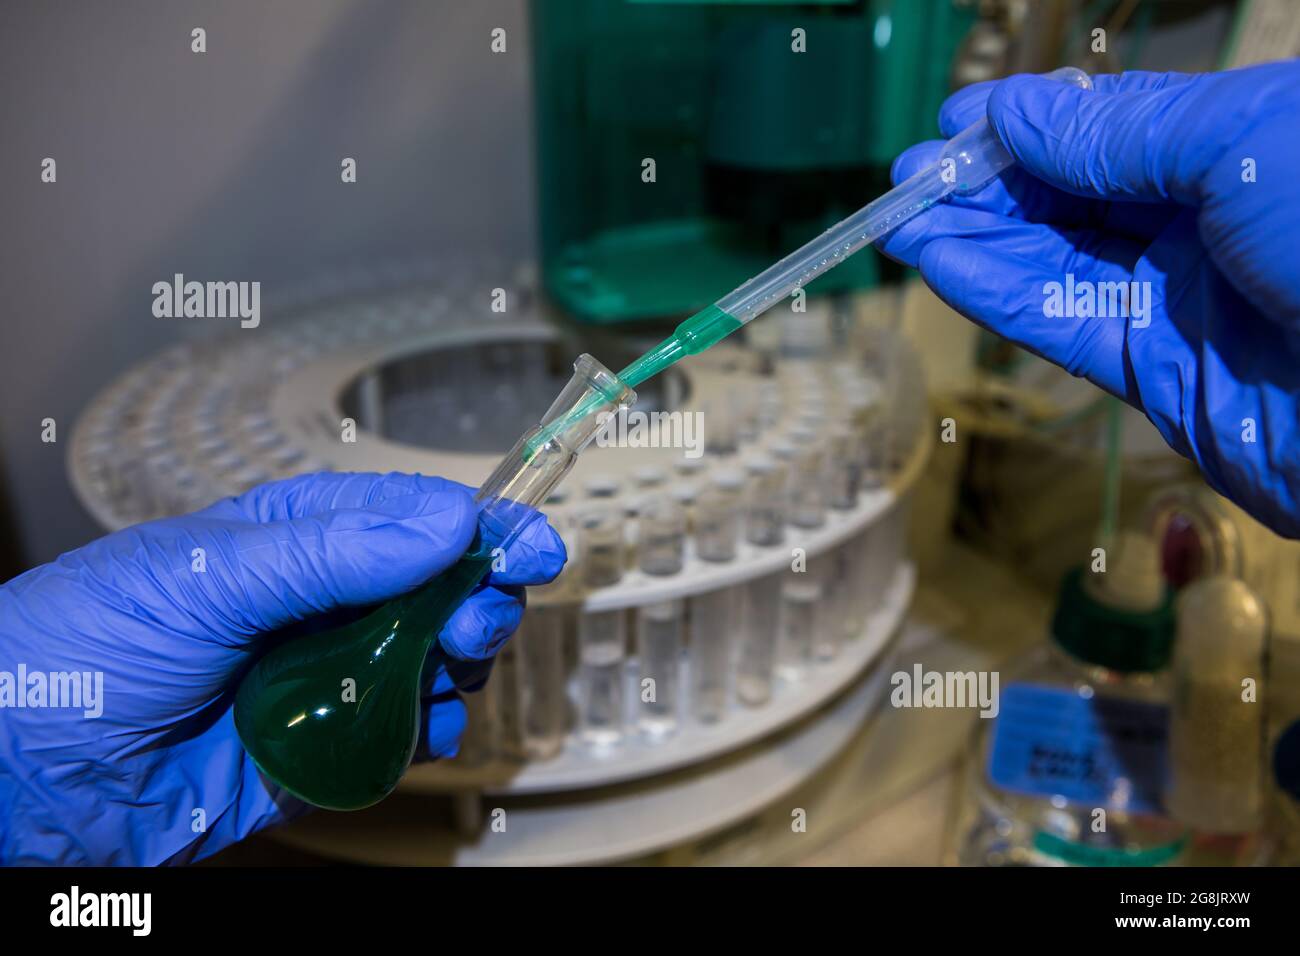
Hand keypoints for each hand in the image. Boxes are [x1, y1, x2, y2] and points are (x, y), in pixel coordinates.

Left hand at [0, 471, 565, 864]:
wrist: (27, 778)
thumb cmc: (85, 646)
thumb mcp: (204, 574)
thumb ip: (328, 551)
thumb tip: (443, 521)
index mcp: (293, 540)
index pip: (409, 519)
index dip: (478, 526)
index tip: (530, 543)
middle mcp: (320, 604)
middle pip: (439, 590)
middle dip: (476, 597)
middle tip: (477, 616)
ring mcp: (325, 677)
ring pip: (432, 661)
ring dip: (459, 663)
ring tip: (443, 669)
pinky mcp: (322, 748)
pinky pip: (403, 734)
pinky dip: (428, 731)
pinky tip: (417, 726)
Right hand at [881, 62, 1299, 537]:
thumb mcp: (1239, 144)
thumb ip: (1117, 133)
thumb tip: (1017, 113)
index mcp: (1237, 144)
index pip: (1111, 124)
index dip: (1030, 122)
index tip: (958, 121)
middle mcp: (1202, 218)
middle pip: (1070, 193)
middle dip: (988, 182)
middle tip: (911, 176)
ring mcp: (1172, 294)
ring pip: (1051, 257)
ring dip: (974, 237)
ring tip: (903, 218)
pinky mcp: (1148, 366)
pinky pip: (1055, 320)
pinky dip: (995, 292)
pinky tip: (940, 264)